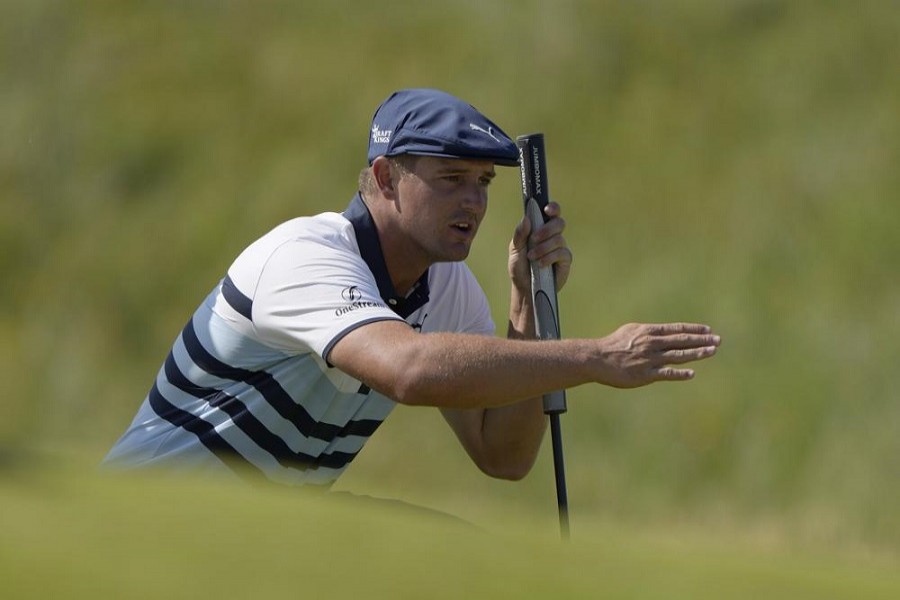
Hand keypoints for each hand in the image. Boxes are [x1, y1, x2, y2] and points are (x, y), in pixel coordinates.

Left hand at [508, 201, 572, 291]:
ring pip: (559, 239)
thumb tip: (527, 219)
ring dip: (543, 247)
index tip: (546, 209)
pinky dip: (549, 257)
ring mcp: (560, 248)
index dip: (553, 207)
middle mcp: (552, 236)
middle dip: (546, 230)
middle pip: (559, 223)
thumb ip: (520, 234)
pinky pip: (562, 253)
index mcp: (540, 228)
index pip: (551, 212)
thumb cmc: (520, 267)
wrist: (524, 288)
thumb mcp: (515, 249)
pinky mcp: (565, 261)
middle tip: (534, 239)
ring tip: (532, 257)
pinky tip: (540, 264)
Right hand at [596, 323, 720, 387]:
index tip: (708, 330)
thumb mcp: (631, 331)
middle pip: (682, 341)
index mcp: (649, 332)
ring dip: (697, 353)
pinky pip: (666, 373)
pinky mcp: (645, 374)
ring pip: (678, 355)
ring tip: (712, 351)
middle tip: (718, 340)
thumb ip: (648, 333)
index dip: (694, 329)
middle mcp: (652, 343)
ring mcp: (650, 359)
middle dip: (702, 340)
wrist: (597, 359)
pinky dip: (679, 373)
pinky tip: (691, 373)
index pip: (677, 329)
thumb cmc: (613, 344)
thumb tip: (663, 333)